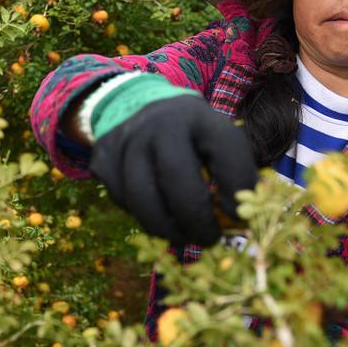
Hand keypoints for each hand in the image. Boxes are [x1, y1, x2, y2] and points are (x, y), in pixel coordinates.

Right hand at [88, 94, 259, 246]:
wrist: (133, 106)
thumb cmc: (188, 134)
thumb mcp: (214, 137)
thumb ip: (233, 172)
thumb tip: (244, 219)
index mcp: (198, 116)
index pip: (226, 150)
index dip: (238, 187)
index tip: (240, 216)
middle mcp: (159, 124)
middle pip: (178, 181)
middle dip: (197, 221)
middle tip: (210, 239)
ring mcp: (126, 142)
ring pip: (144, 201)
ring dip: (168, 230)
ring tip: (185, 237)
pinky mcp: (103, 161)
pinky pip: (124, 203)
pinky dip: (145, 218)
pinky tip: (160, 216)